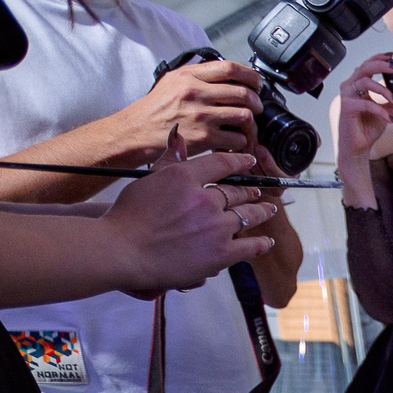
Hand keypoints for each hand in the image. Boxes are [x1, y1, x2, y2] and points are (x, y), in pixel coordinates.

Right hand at [103, 141, 275, 295]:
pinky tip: (266, 239)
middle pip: (237, 191)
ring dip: (260, 211)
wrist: (123, 252)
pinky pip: (250, 246)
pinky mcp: (221, 254)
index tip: (248, 161)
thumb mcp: (146, 180)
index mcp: (186, 177)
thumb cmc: (128, 218)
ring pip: (247, 215)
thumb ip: (168, 161)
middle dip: (250, 190)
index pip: (222, 164)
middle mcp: (206, 200)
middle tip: (258, 191)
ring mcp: (216, 227)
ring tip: (268, 208)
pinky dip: (261, 242)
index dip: (239, 162)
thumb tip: (179, 138)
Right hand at [119, 57, 261, 158]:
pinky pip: (236, 138)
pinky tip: (233, 141)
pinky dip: (240, 141)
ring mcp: (201, 115)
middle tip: (256, 106)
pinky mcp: (204, 137)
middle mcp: (196, 92)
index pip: (229, 68)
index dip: (250, 75)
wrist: (137, 132)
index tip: (257, 82)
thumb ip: (196, 75)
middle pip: (242, 92)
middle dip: (256, 101)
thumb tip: (223, 74)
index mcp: (189, 76)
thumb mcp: (171, 82)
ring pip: (244, 115)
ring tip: (246, 126)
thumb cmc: (154, 110)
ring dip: (250, 123)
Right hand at [334, 52, 392, 171]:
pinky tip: (387, 118)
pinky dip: (379, 109)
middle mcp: (351, 86)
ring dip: (382, 89)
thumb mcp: (387, 112)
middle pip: (364, 67)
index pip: (368, 64)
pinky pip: (365, 103)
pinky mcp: (347, 107)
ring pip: (364, 82)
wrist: (357, 147)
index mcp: (359, 84)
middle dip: (381, 65)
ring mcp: (347, 96)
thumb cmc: (367, 127)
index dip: (380, 58)